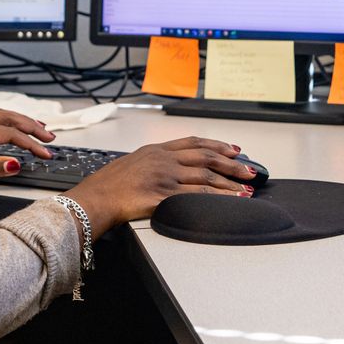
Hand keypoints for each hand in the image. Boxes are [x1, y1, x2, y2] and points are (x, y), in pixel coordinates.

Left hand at [0, 108, 56, 201]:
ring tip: (38, 129)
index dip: (30, 143)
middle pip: (7, 118)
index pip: (8, 133)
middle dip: (31, 126)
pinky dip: (6, 122)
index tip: (45, 154)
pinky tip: (10, 128)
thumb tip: (15, 163)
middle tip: (50, 137)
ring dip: (20, 121)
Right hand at [65, 136, 256, 233]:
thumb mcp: (130, 165)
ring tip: (247, 188)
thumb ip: (151, 164)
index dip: (216, 145)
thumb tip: (166, 170)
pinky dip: (219, 198)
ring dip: (230, 183)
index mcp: (155, 151)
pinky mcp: (164, 195)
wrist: (93, 199)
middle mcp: (163, 160)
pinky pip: (198, 196)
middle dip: (231, 164)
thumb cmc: (106, 187)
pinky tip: (231, 200)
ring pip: (206, 177)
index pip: (192, 143)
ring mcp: (164, 177)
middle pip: (205, 157)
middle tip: (250, 169)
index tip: (233, 149)